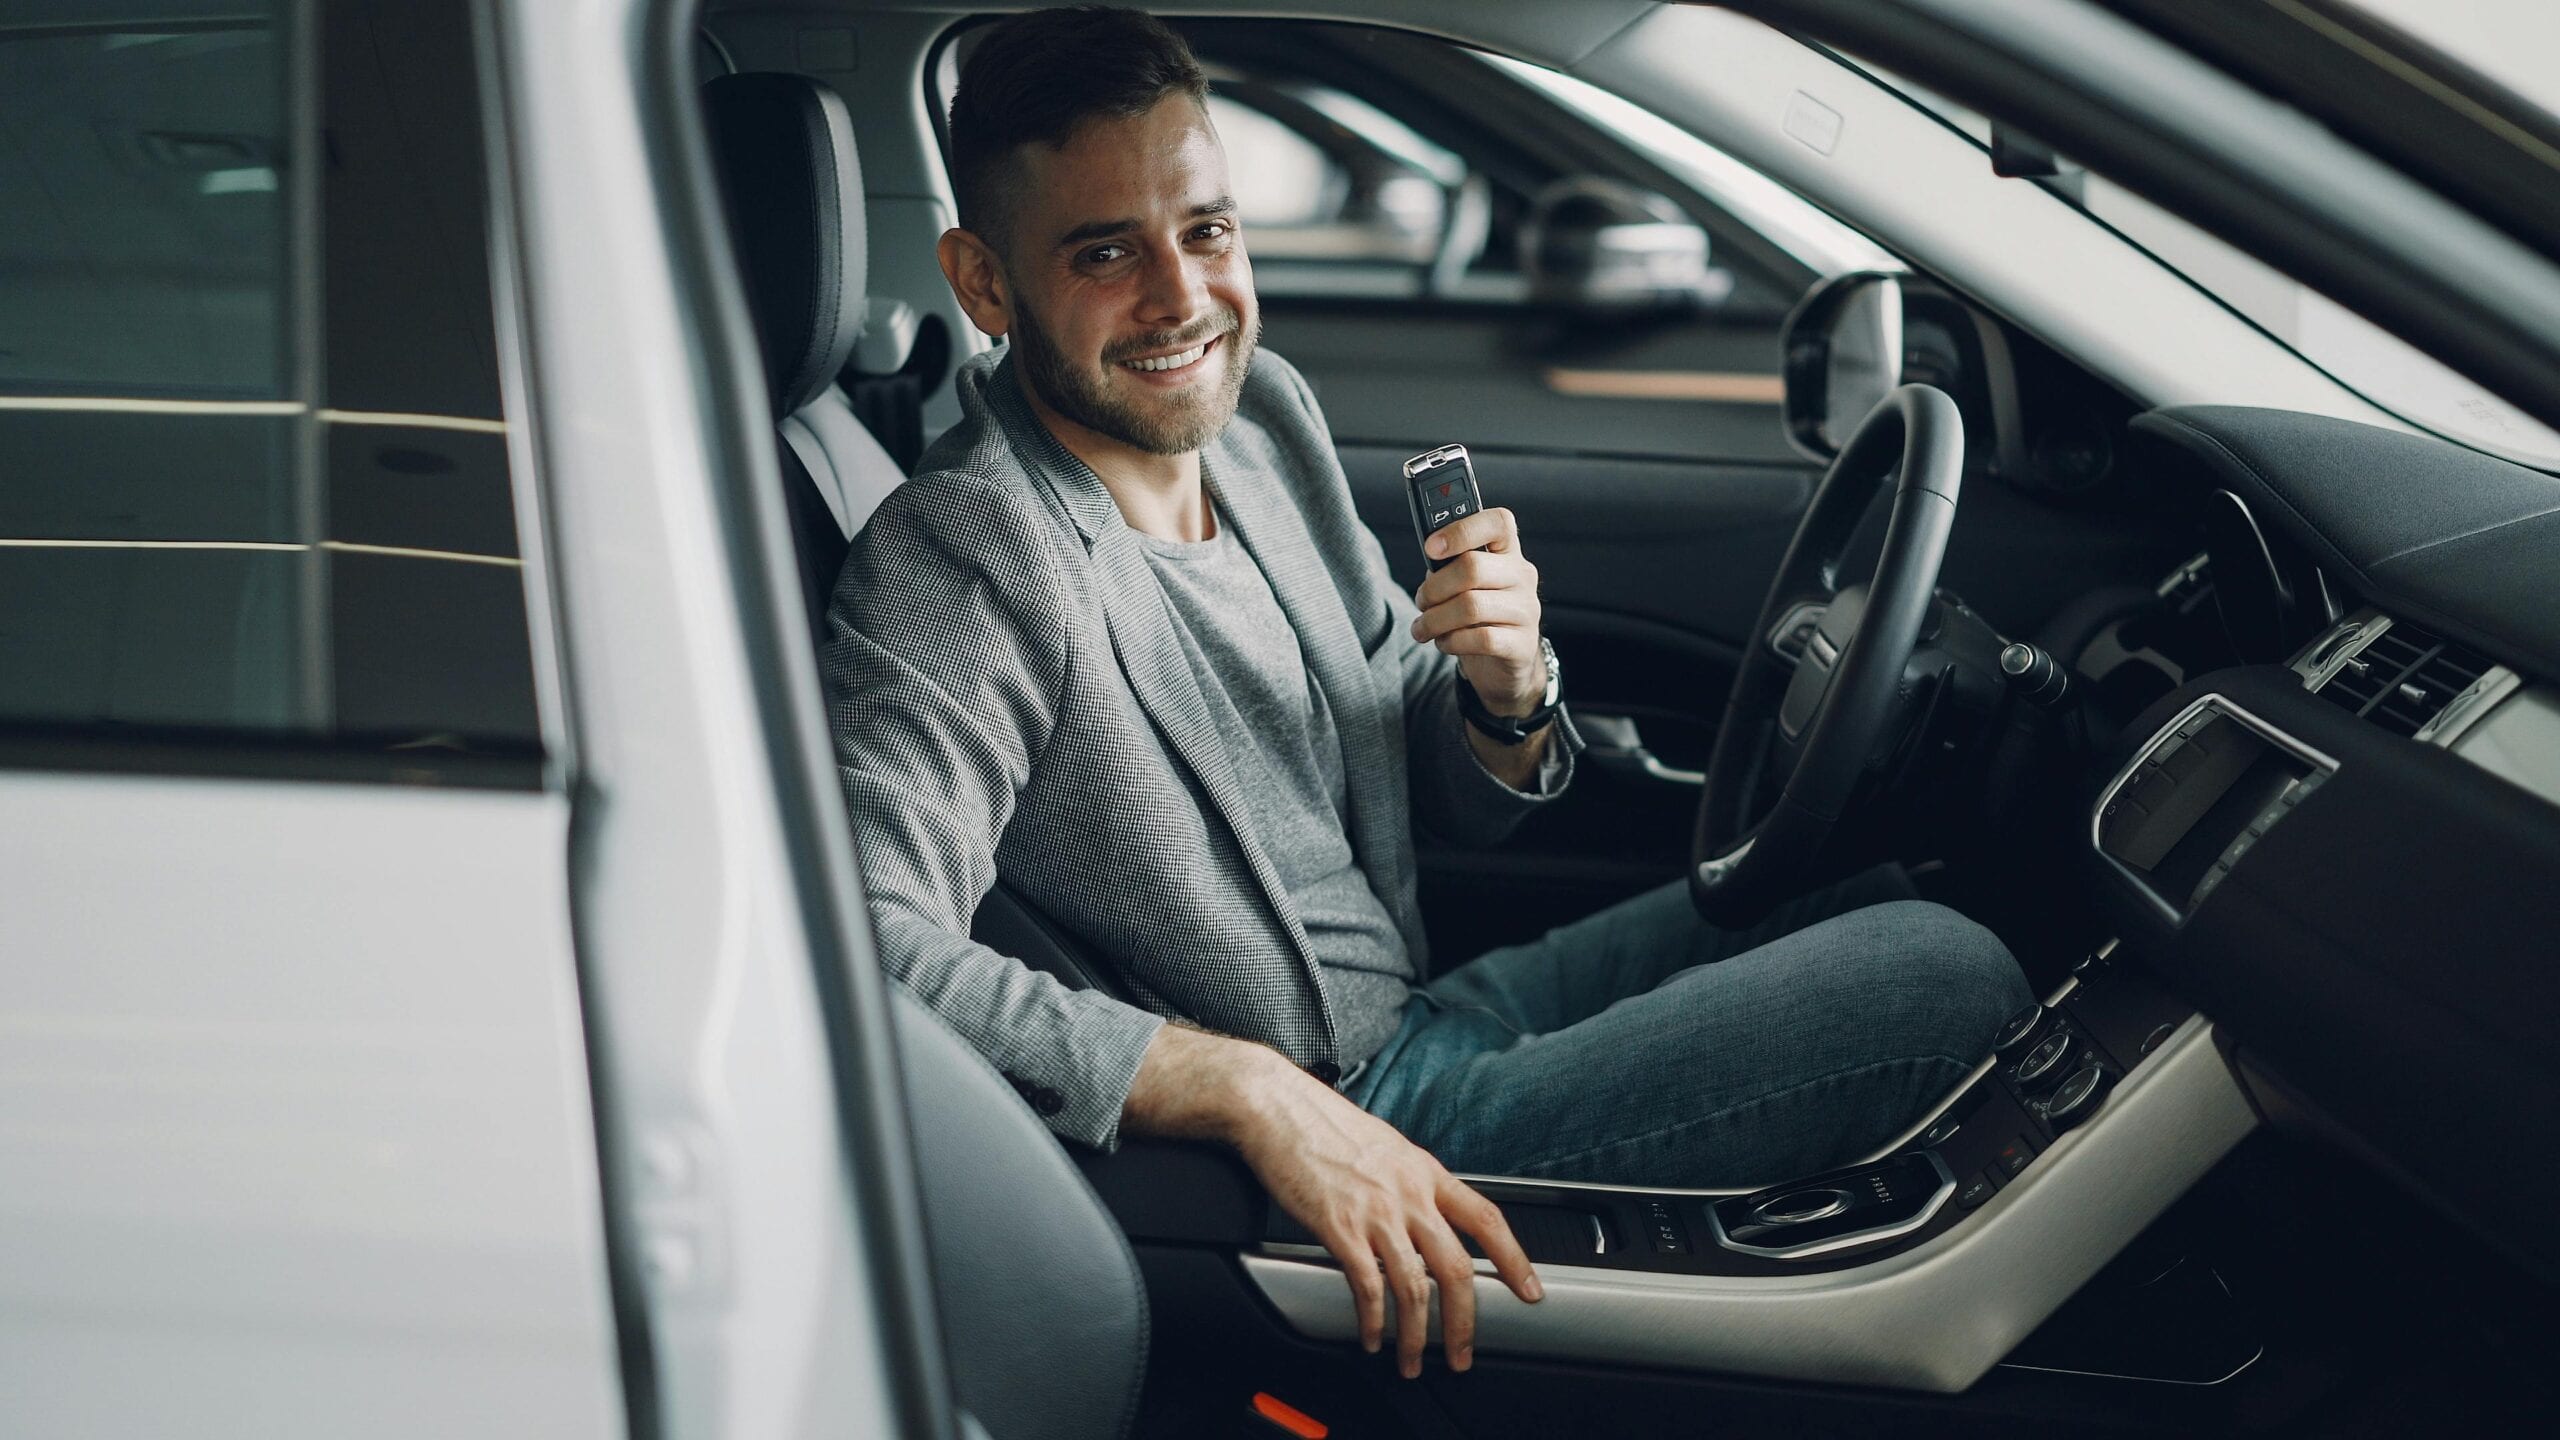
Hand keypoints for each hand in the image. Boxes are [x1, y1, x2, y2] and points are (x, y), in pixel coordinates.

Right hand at [1122, 1026, 1543, 1377]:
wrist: (1276, 1106)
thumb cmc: (1323, 1124)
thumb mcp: (1387, 1147)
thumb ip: (1412, 1184)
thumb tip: (1427, 1218)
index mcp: (1426, 1172)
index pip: (1487, 1219)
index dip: (1514, 1259)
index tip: (1529, 1291)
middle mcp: (1409, 1194)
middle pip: (1456, 1269)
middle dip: (1464, 1323)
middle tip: (1461, 1355)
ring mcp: (1375, 1211)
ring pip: (1414, 1288)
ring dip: (1416, 1336)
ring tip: (1410, 1360)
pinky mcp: (1338, 1226)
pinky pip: (1367, 1286)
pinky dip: (1374, 1321)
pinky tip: (1372, 1336)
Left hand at [1413, 507, 1543, 716]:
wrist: (1504, 664)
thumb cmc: (1478, 615)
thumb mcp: (1464, 584)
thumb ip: (1450, 565)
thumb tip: (1430, 554)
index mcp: (1508, 552)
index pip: (1498, 522)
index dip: (1462, 530)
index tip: (1430, 547)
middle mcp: (1522, 576)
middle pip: (1472, 567)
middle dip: (1434, 587)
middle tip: (1421, 602)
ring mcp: (1527, 610)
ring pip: (1471, 606)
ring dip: (1435, 619)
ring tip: (1423, 628)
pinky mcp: (1522, 644)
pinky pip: (1481, 639)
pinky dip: (1451, 642)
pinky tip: (1444, 643)